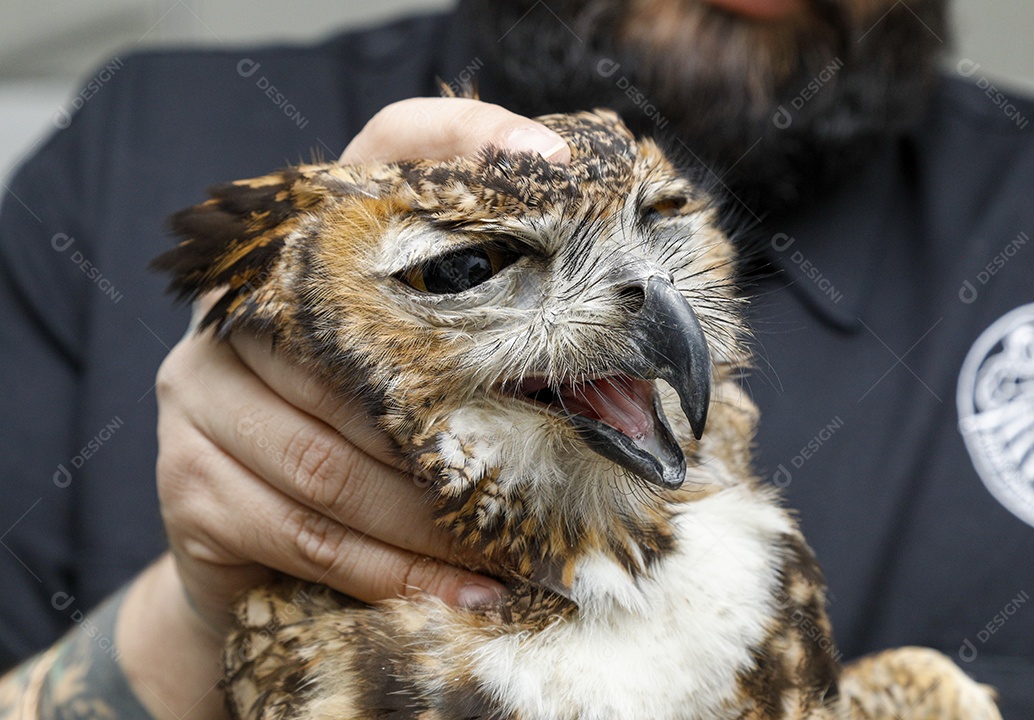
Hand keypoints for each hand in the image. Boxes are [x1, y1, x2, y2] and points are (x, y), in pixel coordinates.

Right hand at [118, 97, 570, 719]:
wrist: (252, 570)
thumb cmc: (368, 468)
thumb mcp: (425, 403)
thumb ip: (490, 371)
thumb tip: (626, 384)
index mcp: (310, 254)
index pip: (387, 148)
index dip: (468, 138)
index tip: (554, 165)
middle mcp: (244, 304)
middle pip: (368, 343)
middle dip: (471, 418)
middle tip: (566, 465)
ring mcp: (200, 389)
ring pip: (340, 456)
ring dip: (443, 515)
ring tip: (524, 552)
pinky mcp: (188, 482)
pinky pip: (311, 530)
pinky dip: (401, 569)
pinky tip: (469, 590)